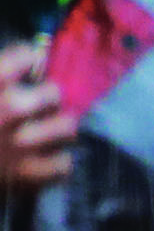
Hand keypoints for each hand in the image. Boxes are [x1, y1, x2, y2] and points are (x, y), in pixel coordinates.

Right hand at [0, 45, 63, 195]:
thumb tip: (21, 59)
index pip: (28, 56)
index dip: (27, 62)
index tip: (24, 68)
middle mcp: (11, 108)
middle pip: (54, 93)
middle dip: (45, 99)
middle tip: (37, 107)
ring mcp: (22, 143)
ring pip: (66, 127)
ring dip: (56, 130)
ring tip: (45, 133)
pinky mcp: (27, 174)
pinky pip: (62, 164)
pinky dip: (55, 163)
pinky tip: (43, 160)